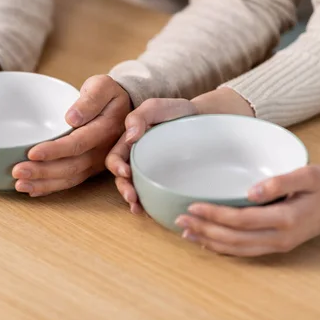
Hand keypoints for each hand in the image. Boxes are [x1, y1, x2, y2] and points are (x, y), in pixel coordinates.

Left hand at [12, 75, 130, 195]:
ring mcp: (97, 163)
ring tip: (20, 185)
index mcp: (105, 130)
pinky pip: (71, 181)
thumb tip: (72, 117)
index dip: (54, 150)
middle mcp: (102, 151)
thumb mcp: (103, 86)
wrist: (126, 108)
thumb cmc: (109, 94)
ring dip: (44, 183)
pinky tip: (33, 191)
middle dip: (43, 172)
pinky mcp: (90, 168)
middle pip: (71, 166)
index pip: (77, 143)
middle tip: (17, 172)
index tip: (32, 153)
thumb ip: (90, 99)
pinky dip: (51, 188)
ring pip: (70, 178)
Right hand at [105, 98, 198, 212]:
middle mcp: (137, 160)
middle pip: (123, 178)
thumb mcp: (157, 107)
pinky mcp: (165, 181)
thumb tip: (129, 138)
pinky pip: (154, 194)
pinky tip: (152, 211)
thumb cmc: (178, 113)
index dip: (116, 166)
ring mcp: (151, 172)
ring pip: (136, 189)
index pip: (115, 157)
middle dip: (124, 189)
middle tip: (132, 197)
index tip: (125, 172)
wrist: (204, 120)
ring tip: (138, 209)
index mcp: (130, 143)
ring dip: (134, 200)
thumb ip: (140, 117)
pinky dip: (150, 204)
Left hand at [175, 166, 319, 256]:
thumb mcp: (309, 175)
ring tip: (185, 231)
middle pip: (233, 238)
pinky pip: (244, 251)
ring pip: (236, 249)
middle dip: (204, 230)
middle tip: (180, 219)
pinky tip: (206, 242)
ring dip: (208, 241)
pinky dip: (222, 249)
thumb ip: (280, 181)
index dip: (214, 215)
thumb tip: (251, 191)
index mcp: (285, 219)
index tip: (192, 206)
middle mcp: (279, 238)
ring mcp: (277, 245)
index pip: (240, 220)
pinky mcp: (276, 246)